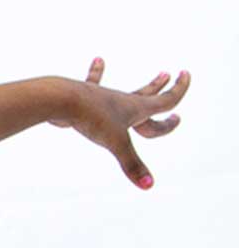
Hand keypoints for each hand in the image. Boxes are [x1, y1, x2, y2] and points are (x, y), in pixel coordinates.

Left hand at [48, 58, 189, 188]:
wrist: (63, 99)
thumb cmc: (91, 117)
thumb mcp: (115, 142)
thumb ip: (131, 164)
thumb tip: (149, 186)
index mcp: (136, 109)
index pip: (165, 101)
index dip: (177, 92)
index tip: (185, 76)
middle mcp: (123, 102)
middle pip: (148, 96)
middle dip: (162, 89)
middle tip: (170, 76)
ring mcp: (104, 98)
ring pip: (127, 93)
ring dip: (145, 86)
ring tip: (157, 75)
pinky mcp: (85, 97)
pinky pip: (94, 82)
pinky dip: (96, 72)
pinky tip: (97, 61)